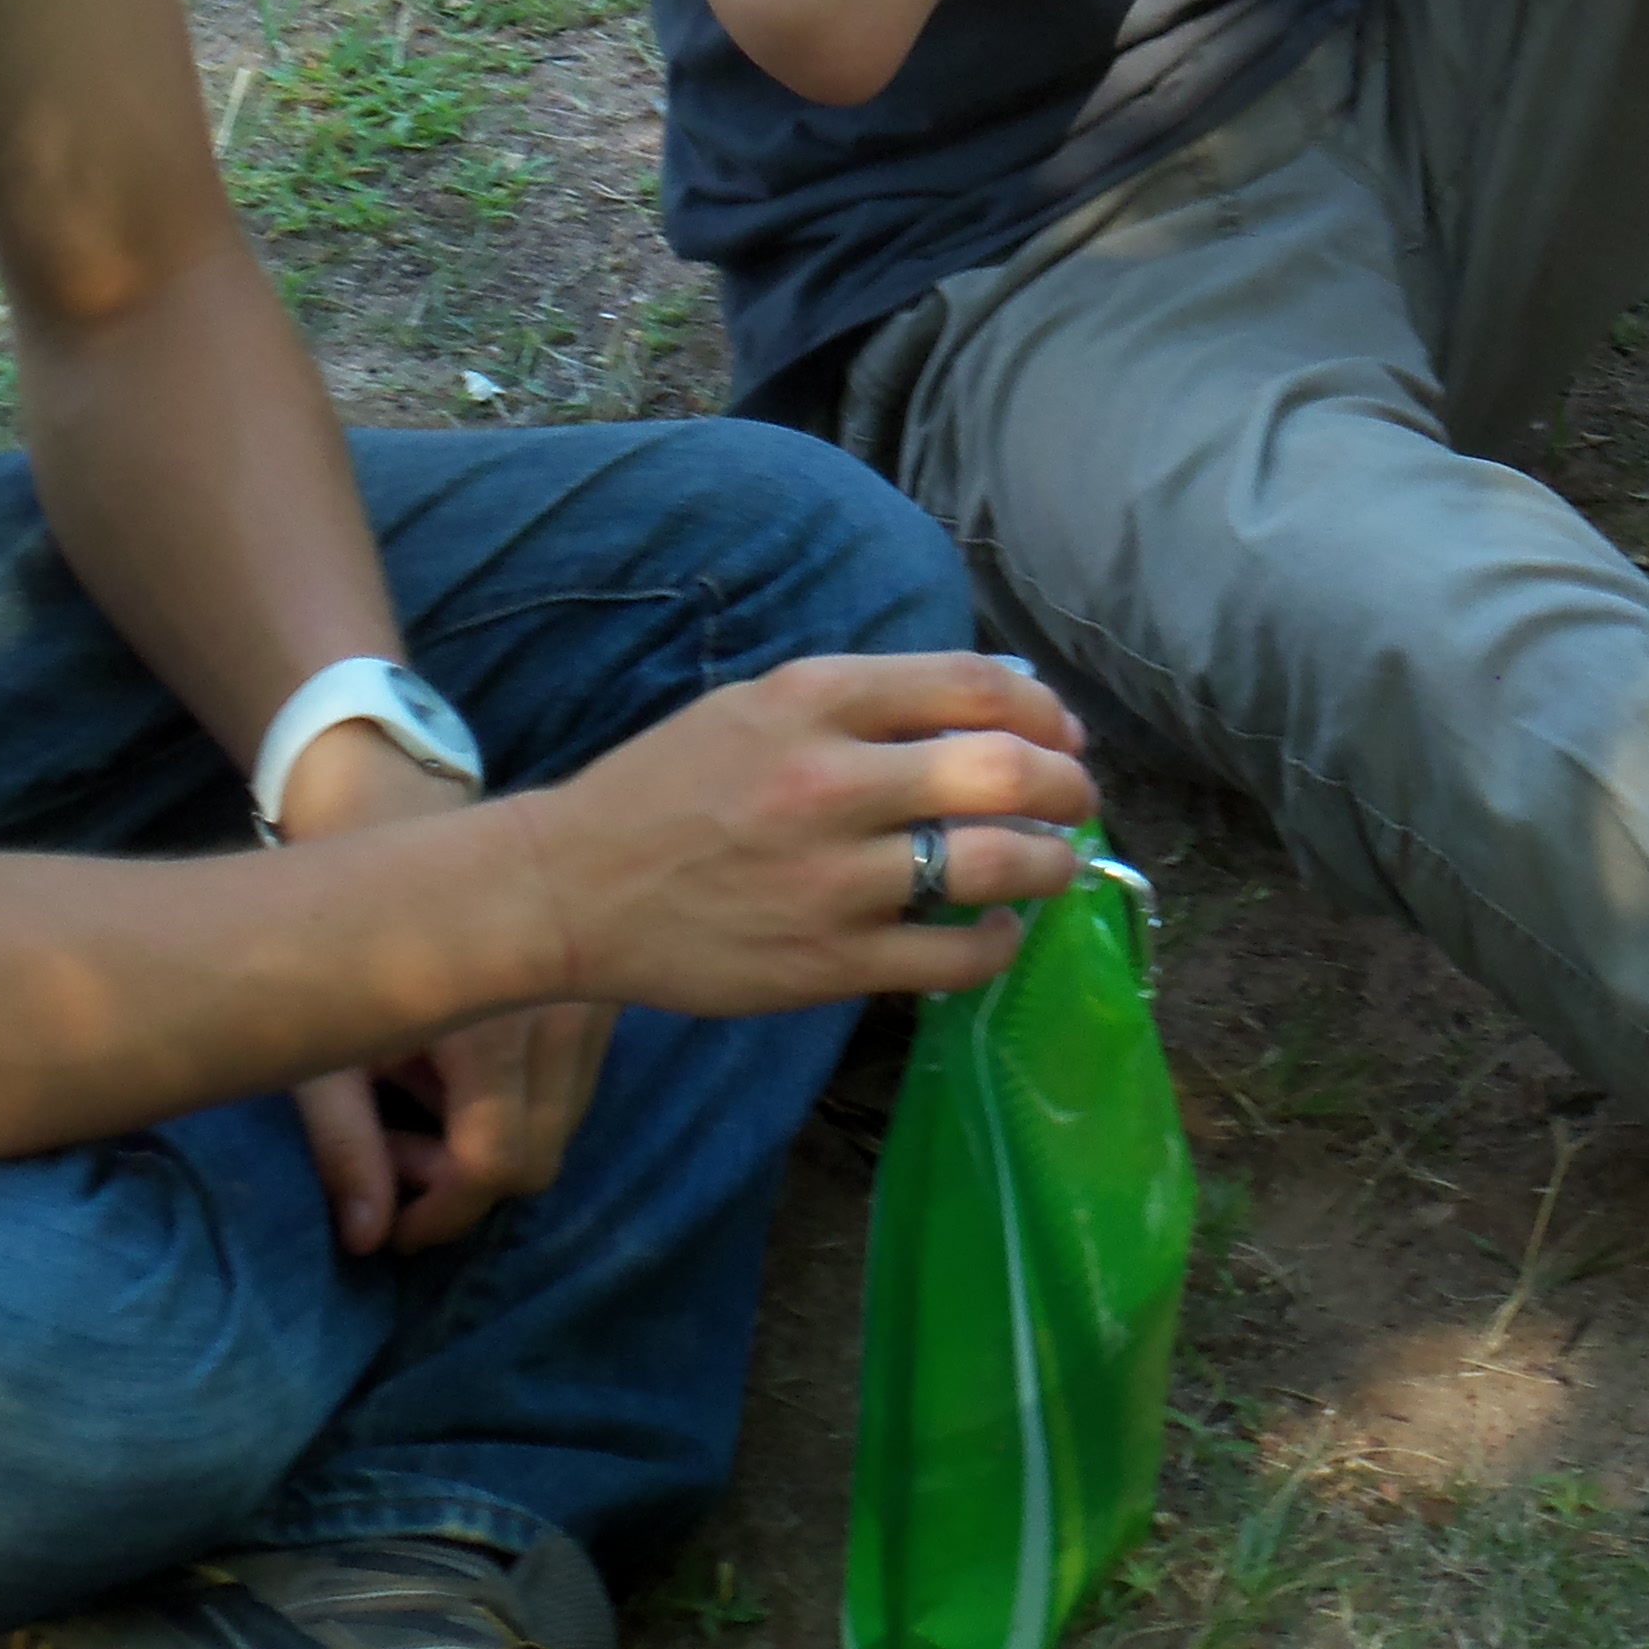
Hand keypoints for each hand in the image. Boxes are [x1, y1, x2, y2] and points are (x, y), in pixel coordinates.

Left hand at [272, 722, 619, 1257]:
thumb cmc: (349, 932)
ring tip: (423, 1107)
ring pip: (564, 1122)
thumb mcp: (326, 1042)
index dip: (441, 1215)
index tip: (391, 1230)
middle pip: (540, 1155)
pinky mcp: (601, 985)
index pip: (496, 1162)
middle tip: (396, 1157)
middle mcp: (562, 1010)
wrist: (401, 810)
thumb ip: (347, 1145)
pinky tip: (465, 1071)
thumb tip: (369, 1240)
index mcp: (495, 1023)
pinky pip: (575, 1080)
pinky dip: (524, 1101)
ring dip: (496, 1142)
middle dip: (463, 1181)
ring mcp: (591, 995)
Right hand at [508, 651, 1095, 1018]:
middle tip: (1078, 799)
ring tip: (1055, 866)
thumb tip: (992, 699)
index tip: (1062, 731)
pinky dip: (997, 943)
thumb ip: (867, 699)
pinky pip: (953, 956)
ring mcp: (833, 879)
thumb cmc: (669, 786)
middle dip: (1068, 785)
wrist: (571, 888)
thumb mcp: (760, 703)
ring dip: (1052, 865)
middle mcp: (831, 781)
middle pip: (1005, 771)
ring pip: (996, 866)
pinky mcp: (827, 964)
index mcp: (815, 698)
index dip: (1044, 707)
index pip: (976, 684)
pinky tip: (997, 932)